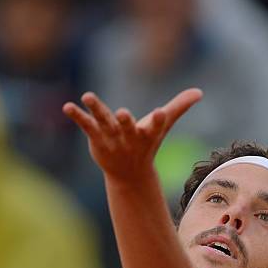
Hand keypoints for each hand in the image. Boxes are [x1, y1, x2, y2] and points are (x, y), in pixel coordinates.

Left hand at [63, 88, 202, 183]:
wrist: (128, 175)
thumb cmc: (147, 144)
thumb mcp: (163, 125)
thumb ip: (179, 107)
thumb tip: (200, 92)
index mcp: (148, 134)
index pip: (155, 126)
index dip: (157, 120)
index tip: (159, 113)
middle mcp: (130, 137)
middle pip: (128, 127)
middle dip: (125, 121)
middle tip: (123, 113)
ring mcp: (112, 139)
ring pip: (104, 122)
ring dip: (97, 109)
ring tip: (87, 96)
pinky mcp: (97, 139)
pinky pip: (87, 126)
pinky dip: (77, 116)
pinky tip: (67, 106)